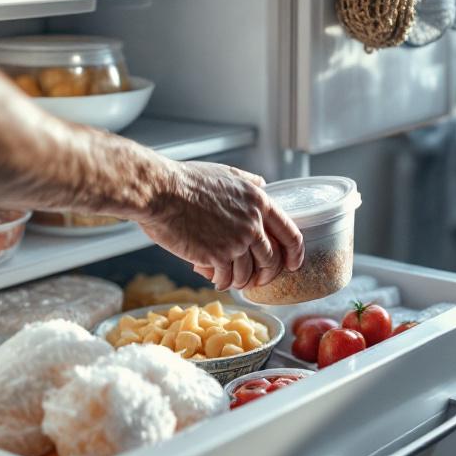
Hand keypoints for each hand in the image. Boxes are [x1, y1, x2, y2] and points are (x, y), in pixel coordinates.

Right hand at [139, 161, 303, 290]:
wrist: (160, 192)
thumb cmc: (186, 181)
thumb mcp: (226, 173)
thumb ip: (248, 182)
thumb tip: (263, 184)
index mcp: (259, 202)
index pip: (290, 234)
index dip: (295, 254)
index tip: (293, 265)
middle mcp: (253, 223)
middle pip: (272, 260)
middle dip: (266, 274)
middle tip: (257, 280)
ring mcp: (237, 241)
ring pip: (248, 273)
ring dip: (240, 280)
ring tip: (228, 279)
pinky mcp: (217, 256)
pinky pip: (227, 279)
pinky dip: (221, 282)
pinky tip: (214, 279)